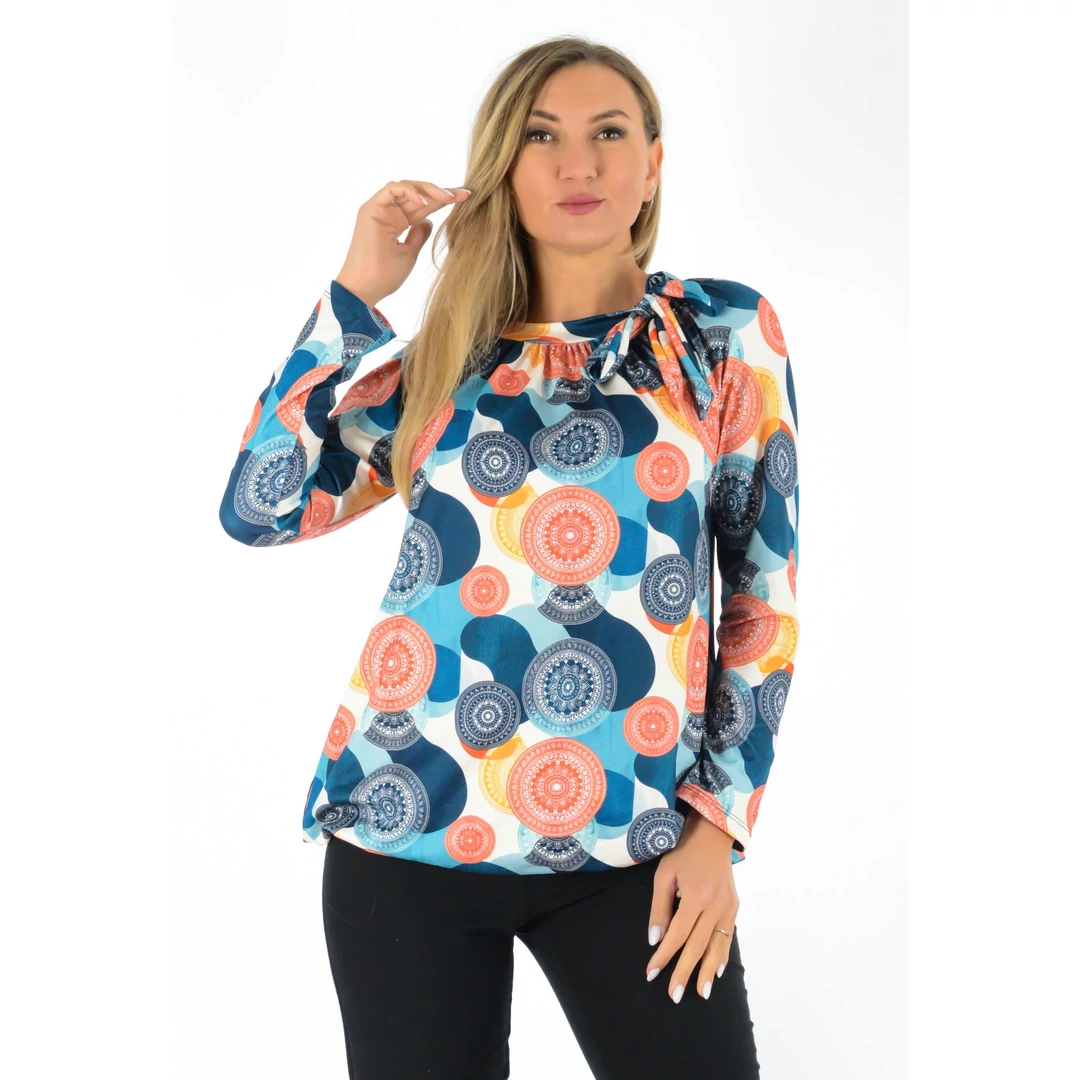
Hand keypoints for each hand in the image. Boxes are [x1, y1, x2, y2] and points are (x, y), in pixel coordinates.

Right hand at [335, 179, 471, 306]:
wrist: (366, 288)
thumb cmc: (385, 275)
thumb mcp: (410, 253)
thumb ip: (419, 234)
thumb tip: (429, 221)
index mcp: (397, 222)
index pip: (424, 206)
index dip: (443, 201)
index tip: (465, 198)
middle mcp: (388, 212)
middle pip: (417, 194)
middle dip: (441, 192)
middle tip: (463, 194)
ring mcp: (379, 208)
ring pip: (406, 187)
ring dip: (428, 190)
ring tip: (447, 197)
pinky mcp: (370, 208)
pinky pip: (391, 189)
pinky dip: (409, 191)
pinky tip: (425, 202)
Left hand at [644, 808, 738, 1002]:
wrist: (713, 836)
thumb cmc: (683, 853)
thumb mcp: (664, 874)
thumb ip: (660, 908)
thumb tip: (655, 940)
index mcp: (696, 896)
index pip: (677, 934)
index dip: (664, 955)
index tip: (651, 973)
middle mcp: (715, 905)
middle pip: (697, 946)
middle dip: (684, 971)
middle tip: (674, 995)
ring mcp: (729, 907)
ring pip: (717, 946)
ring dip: (707, 971)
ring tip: (700, 993)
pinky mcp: (735, 907)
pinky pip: (728, 937)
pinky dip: (722, 956)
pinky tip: (717, 972)